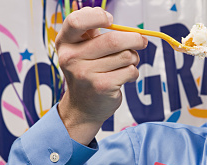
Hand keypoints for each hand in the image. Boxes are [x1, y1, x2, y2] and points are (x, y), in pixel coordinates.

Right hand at [55, 7, 147, 144]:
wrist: (82, 107)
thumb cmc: (86, 73)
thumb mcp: (80, 50)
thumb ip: (91, 33)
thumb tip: (112, 19)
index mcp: (65, 43)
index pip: (76, 21)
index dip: (97, 16)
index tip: (110, 20)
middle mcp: (72, 58)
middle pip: (113, 39)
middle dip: (134, 39)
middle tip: (141, 41)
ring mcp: (86, 74)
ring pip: (126, 55)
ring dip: (133, 58)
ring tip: (126, 64)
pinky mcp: (102, 87)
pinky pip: (130, 71)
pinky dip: (133, 72)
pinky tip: (124, 77)